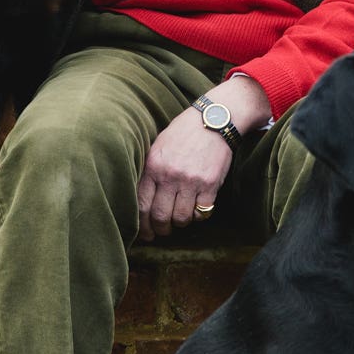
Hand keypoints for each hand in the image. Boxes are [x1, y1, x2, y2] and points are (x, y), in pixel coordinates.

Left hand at [135, 76, 269, 240]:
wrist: (213, 120)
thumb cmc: (183, 133)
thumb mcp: (158, 146)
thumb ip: (149, 171)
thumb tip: (140, 200)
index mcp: (153, 166)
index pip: (142, 205)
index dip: (142, 225)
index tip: (145, 233)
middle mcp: (170, 175)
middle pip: (160, 216)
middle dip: (160, 230)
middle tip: (162, 232)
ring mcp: (191, 181)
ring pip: (181, 218)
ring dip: (180, 223)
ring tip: (180, 218)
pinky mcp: (210, 184)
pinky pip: (201, 212)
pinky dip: (198, 215)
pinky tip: (196, 208)